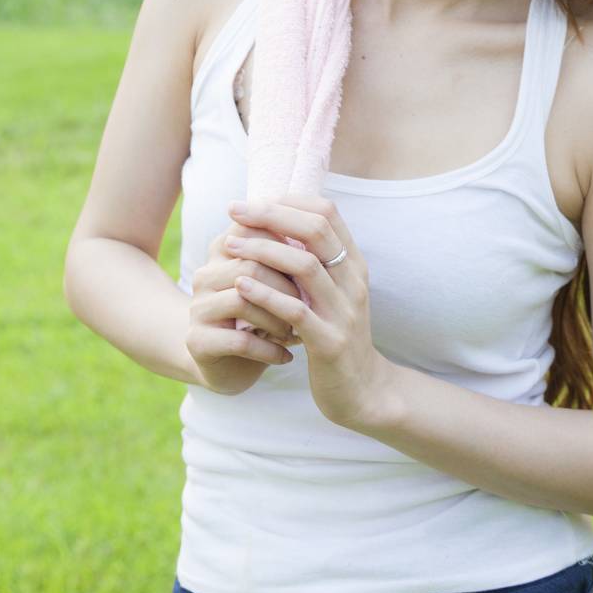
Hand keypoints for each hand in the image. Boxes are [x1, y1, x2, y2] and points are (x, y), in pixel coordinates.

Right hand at [186, 218, 305, 393]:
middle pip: (251, 265)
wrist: (228, 362)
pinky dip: (269, 348)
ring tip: (297, 331)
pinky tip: (286, 355)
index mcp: (224, 250)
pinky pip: (240, 341)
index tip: (315, 266)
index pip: (255, 230)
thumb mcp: (274, 279)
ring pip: (243, 301)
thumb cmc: (262, 311)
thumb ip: (288, 252)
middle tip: (310, 303)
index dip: (288, 247)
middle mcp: (206, 274)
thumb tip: (325, 231)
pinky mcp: (198, 341)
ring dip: (277, 318)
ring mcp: (198, 308)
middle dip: (286, 287)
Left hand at [223, 193, 395, 430]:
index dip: (289, 200)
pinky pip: (295, 311)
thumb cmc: (335, 336)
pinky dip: (266, 294)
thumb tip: (276, 224)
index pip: (327, 213)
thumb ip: (312, 262)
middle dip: (271, 215)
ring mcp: (344, 311)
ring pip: (305, 265)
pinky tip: (240, 284)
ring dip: (262, 250)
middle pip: (316, 230)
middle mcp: (353, 281)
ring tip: (229, 244)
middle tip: (234, 211)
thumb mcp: (331, 294)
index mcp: (353, 264)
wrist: (363, 391)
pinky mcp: (330, 343)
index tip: (254, 201)